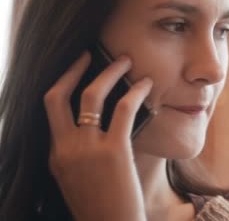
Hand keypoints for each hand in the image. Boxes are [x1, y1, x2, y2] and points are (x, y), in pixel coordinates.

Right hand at [44, 51, 151, 220]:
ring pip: (92, 96)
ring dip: (110, 72)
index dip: (64, 84)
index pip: (51, 109)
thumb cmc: (104, 207)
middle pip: (57, 96)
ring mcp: (87, 150)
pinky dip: (137, 91)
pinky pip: (125, 109)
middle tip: (89, 53)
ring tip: (125, 60)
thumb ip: (82, 152)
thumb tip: (103, 124)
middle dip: (74, 69)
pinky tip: (147, 84)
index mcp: (55, 156)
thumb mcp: (80, 179)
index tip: (76, 70)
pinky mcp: (113, 152)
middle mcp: (65, 149)